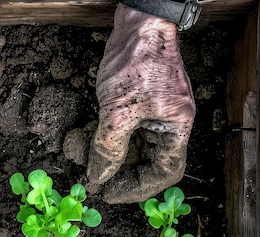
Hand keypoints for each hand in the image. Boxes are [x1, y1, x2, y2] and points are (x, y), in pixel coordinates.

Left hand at [87, 3, 195, 203]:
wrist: (139, 21)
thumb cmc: (136, 61)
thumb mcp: (118, 111)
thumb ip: (108, 149)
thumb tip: (98, 178)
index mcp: (176, 128)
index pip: (164, 173)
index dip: (138, 188)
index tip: (109, 193)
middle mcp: (169, 123)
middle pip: (148, 162)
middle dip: (120, 173)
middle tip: (94, 179)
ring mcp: (155, 111)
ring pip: (133, 147)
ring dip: (109, 155)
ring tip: (84, 156)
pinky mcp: (140, 101)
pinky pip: (126, 129)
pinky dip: (107, 137)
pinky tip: (87, 139)